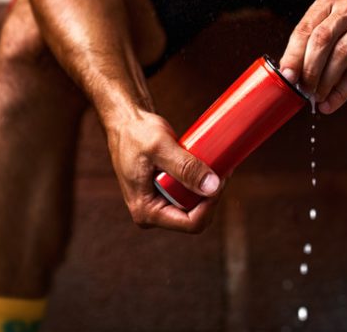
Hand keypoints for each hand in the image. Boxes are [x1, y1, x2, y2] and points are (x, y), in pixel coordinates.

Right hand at [105, 111, 222, 232]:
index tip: (221, 178)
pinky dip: (201, 180)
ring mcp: (158, 203)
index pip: (191, 223)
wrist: (125, 123)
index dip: (211, 204)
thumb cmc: (136, 133)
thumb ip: (186, 167)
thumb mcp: (161, 148)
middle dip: (211, 193)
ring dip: (208, 186)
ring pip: (195, 205)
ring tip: (216, 162)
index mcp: (146, 211)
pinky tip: (209, 164)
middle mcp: (152, 213)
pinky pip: (189, 193)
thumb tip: (212, 187)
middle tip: (221, 167)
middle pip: (196, 215)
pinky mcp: (165, 192)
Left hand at [280, 0, 346, 113]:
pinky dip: (342, 91)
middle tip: (303, 90)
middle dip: (309, 68)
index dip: (293, 54)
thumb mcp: (329, 38)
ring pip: (341, 54)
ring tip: (317, 98)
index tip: (287, 76)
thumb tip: (288, 77)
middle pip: (322, 39)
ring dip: (325, 81)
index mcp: (329, 2)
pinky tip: (331, 103)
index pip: (305, 29)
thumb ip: (309, 50)